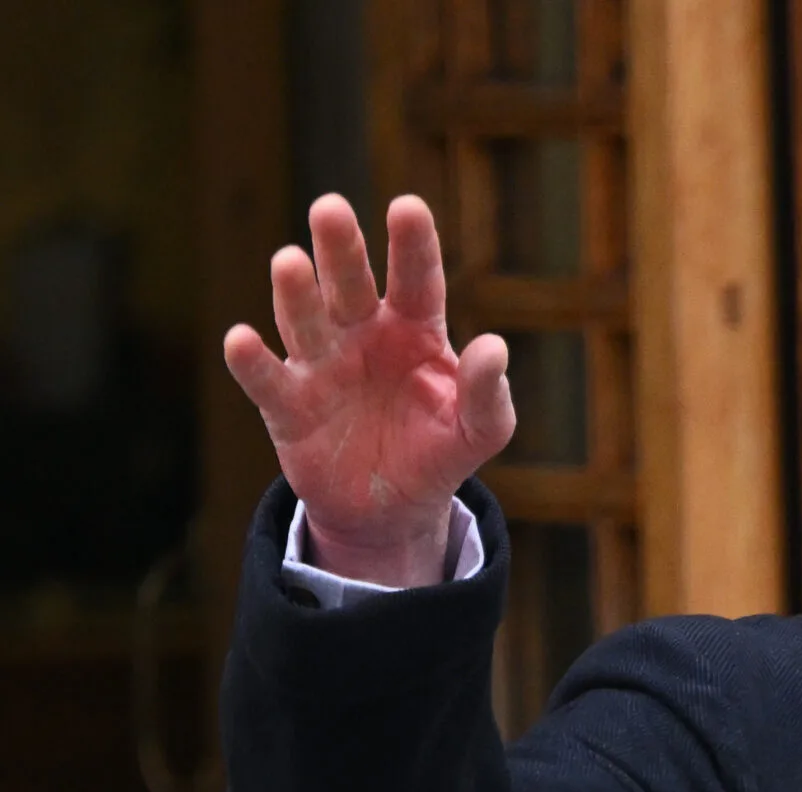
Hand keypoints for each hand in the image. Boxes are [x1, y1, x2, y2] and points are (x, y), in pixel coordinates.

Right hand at [222, 194, 514, 586]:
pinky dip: (252, 361)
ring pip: (305, 319)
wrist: (390, 510)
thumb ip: (489, 394)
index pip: (416, 280)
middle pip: (349, 284)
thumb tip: (494, 348)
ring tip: (289, 262)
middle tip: (330, 208)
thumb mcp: (480, 431)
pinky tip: (241, 340)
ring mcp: (320, 364)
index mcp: (415, 329)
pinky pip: (267, 379)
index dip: (412, 244)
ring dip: (295, 292)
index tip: (407, 206)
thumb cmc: (438, 452)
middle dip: (341, 247)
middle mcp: (362, 334)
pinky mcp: (287, 405)